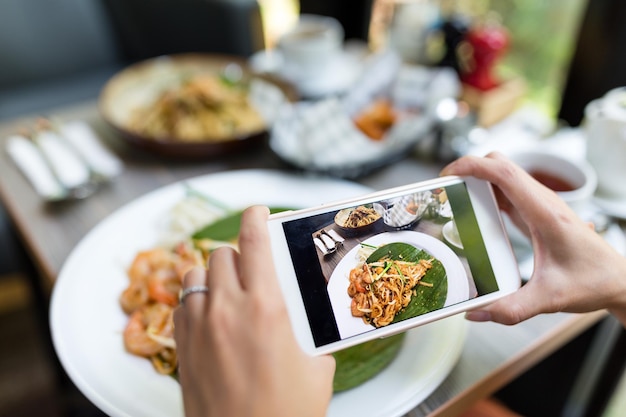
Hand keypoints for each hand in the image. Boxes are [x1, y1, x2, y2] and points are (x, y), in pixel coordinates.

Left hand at [174, 205, 335, 416]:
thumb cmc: (284, 413)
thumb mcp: (316, 370)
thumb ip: (311, 341)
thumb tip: (310, 336)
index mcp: (266, 307)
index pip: (254, 242)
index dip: (255, 217)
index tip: (257, 210)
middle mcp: (227, 308)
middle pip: (221, 254)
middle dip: (238, 255)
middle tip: (252, 268)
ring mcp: (199, 326)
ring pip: (195, 274)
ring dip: (212, 274)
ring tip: (227, 290)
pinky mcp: (182, 346)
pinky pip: (182, 304)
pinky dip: (196, 300)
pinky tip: (210, 316)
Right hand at [441, 152, 625, 325]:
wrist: (618, 281)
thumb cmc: (591, 283)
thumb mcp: (549, 299)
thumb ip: (511, 309)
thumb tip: (475, 313)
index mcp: (545, 213)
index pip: (504, 172)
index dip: (472, 166)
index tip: (447, 175)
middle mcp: (543, 202)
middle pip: (502, 164)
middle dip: (470, 168)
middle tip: (447, 188)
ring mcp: (541, 205)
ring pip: (505, 174)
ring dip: (478, 179)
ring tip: (455, 198)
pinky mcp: (538, 213)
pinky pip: (509, 192)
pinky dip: (488, 192)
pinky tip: (476, 212)